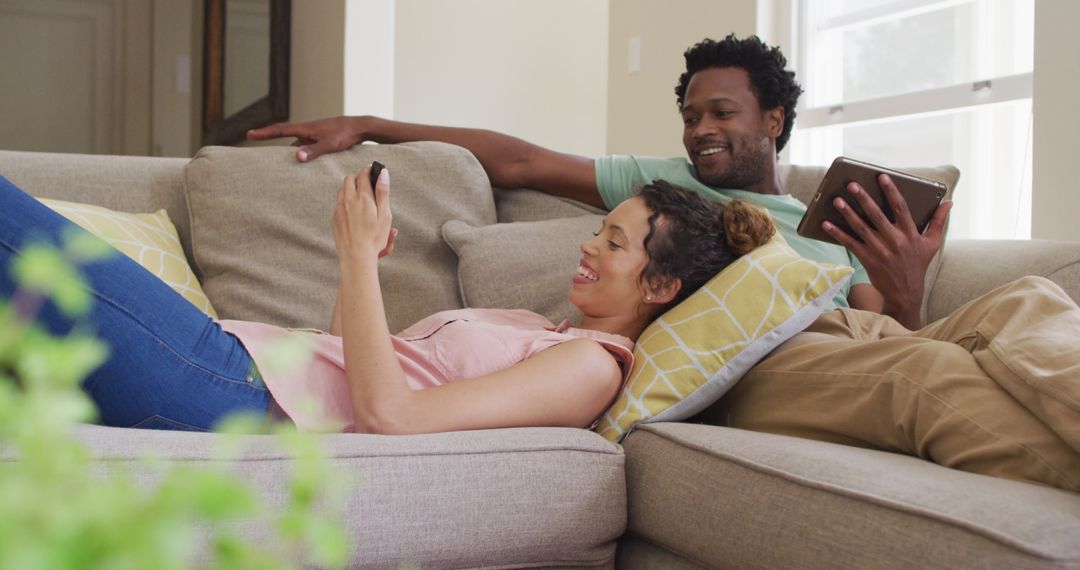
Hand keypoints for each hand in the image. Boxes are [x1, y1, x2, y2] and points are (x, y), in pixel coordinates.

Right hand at [247, 116, 365, 161]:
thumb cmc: (345, 135)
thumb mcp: (329, 144)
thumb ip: (313, 151)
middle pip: (284, 134)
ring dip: (286, 148)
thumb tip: (296, 156)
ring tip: (275, 159)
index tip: (250, 134)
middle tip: (254, 137)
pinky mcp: (321, 138)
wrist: (360, 127)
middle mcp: (308, 129)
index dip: (264, 132)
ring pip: (295, 141)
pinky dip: (300, 151)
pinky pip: (305, 145)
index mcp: (306, 128)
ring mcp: (314, 133)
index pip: (280, 130)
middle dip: (269, 136)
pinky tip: (301, 161)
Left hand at [332, 165, 393, 263]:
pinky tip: (353, 212)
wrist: (356, 256)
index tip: (373, 170)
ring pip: (342, 190)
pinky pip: (338, 203)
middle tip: (367, 184)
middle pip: (349, 179)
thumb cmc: (374, 238)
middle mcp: (348, 200)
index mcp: (363, 198)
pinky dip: (345, 202)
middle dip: (358, 178)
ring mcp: (339, 209)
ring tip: (360, 197)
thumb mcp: (385, 215)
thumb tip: (383, 173)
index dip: (368, 170)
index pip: (363, 175)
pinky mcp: (335, 218)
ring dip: (350, 189)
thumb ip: (383, 192)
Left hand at [822, 173, 951, 328]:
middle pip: (877, 215)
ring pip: (861, 228)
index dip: (892, 191)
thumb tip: (949, 202)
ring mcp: (880, 251)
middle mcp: (895, 241)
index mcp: (911, 234)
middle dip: (864, 199)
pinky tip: (826, 224)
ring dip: (848, 214)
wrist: (906, 293)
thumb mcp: (932, 243)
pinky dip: (838, 234)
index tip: (882, 177)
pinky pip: (850, 244)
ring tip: (837, 200)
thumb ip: (938, 221)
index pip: (901, 208)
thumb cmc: (918, 264)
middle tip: (851, 184)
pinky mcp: (868, 260)